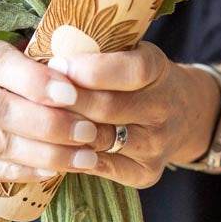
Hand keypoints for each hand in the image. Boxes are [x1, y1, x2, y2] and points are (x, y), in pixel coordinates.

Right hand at [0, 39, 115, 184]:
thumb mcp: (11, 58)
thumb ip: (44, 60)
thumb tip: (95, 60)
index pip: (3, 64)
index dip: (37, 80)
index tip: (72, 93)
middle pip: (2, 109)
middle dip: (51, 125)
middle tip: (90, 132)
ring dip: (44, 153)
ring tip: (83, 158)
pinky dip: (21, 172)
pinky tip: (51, 173)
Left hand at [48, 43, 220, 186]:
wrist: (184, 112)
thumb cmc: (137, 75)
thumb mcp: (128, 50)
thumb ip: (96, 49)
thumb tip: (42, 49)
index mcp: (158, 69)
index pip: (131, 70)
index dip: (91, 69)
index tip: (56, 64)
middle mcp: (162, 108)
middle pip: (109, 107)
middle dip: (68, 101)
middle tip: (36, 95)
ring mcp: (157, 144)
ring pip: (101, 139)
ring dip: (66, 130)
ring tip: (38, 120)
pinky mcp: (147, 172)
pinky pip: (103, 167)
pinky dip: (75, 157)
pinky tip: (53, 145)